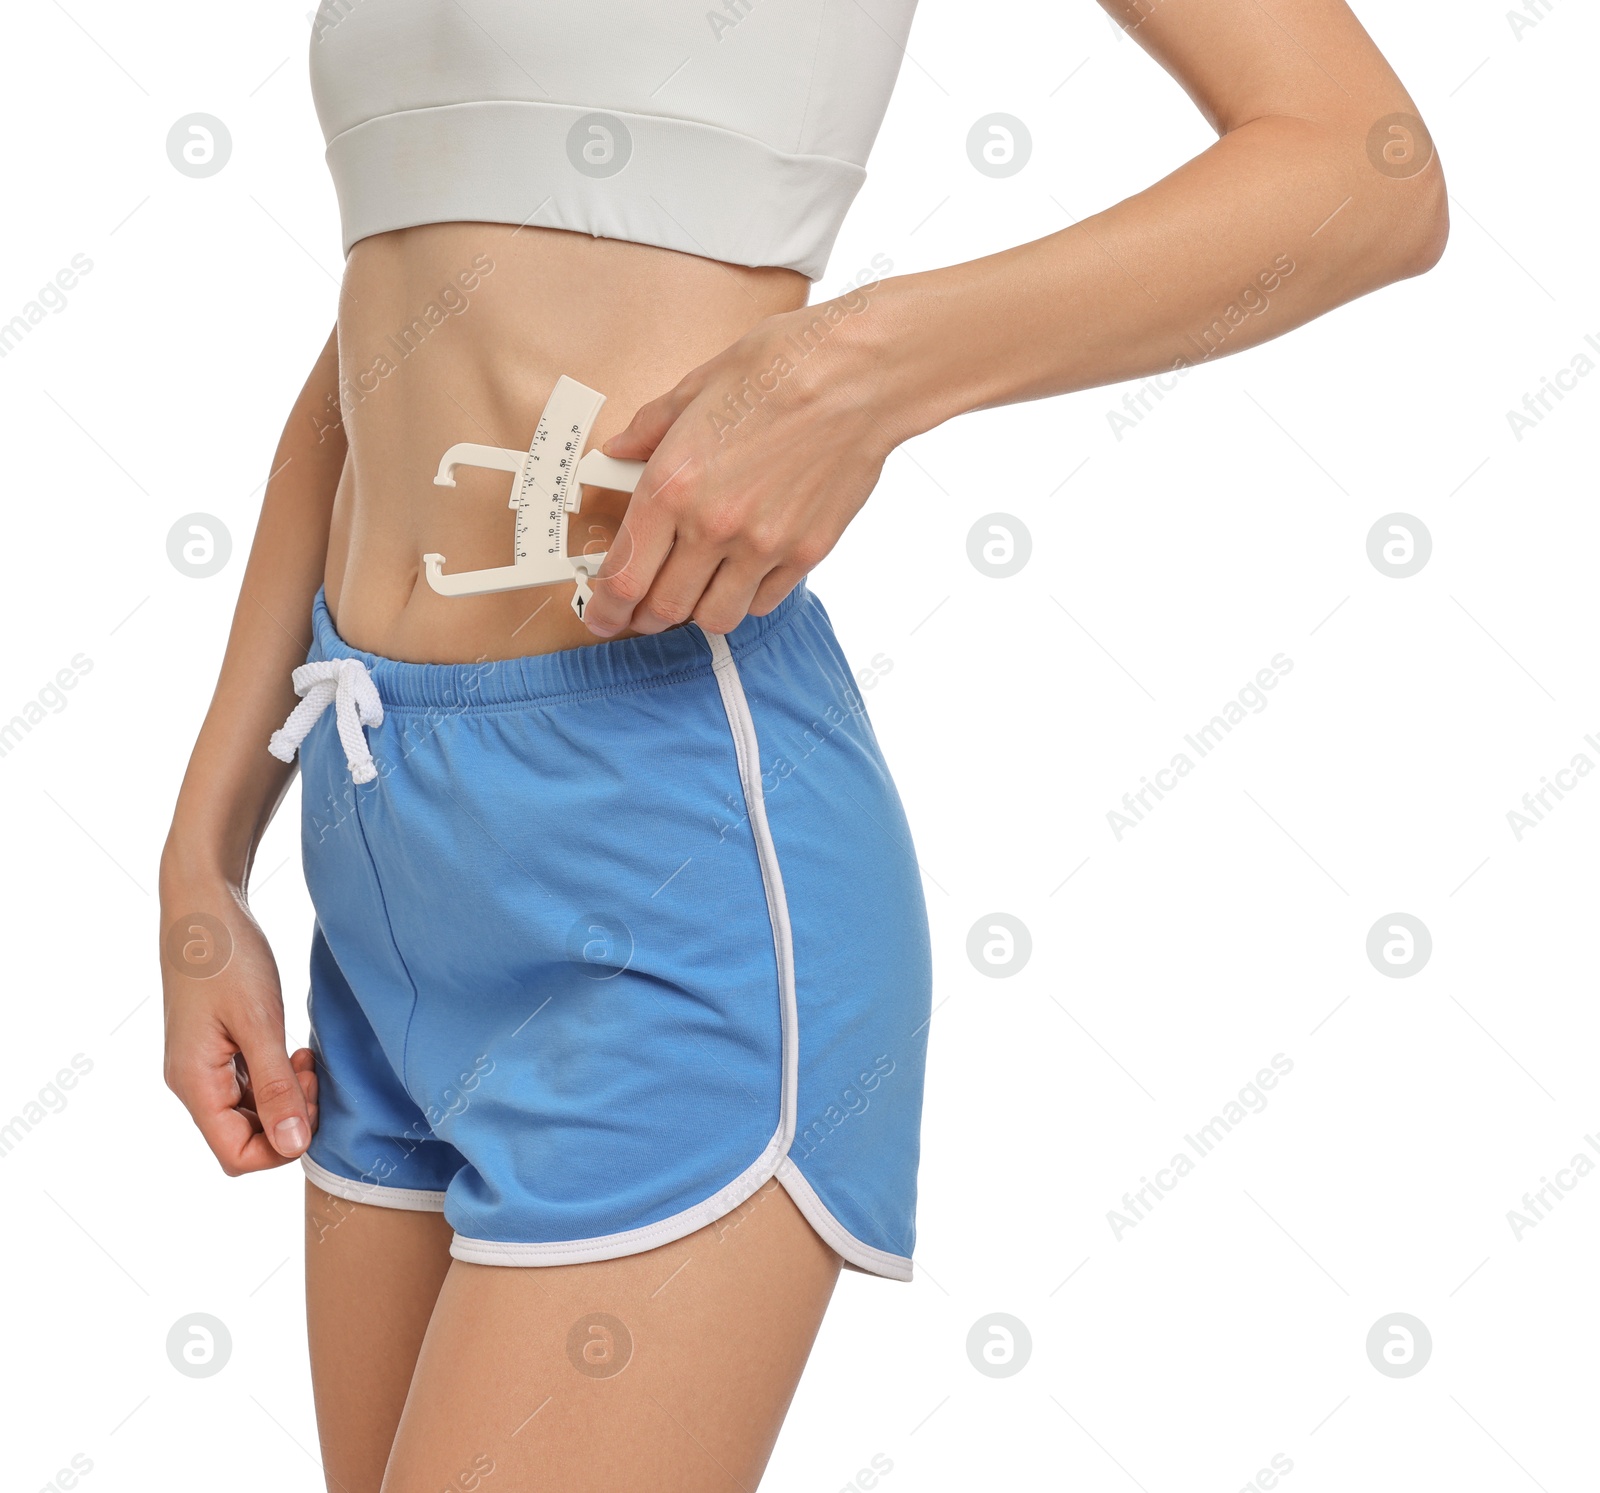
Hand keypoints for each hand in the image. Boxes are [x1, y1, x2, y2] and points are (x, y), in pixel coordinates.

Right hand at [160, 886, 317, 1174]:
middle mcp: (193, 1083)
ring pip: (251, 1112)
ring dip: (286, 1096)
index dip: (281, 1146)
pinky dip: (277, 1077)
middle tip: (312, 1074)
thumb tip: (293, 1146)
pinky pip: (249, 1085)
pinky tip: (294, 1052)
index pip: (237, 1156)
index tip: (310, 1101)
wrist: (204, 906)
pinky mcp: (217, 1049)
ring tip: (305, 1058)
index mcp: (194, 1084)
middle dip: (289, 1118)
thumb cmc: (227, 956)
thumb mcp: (259, 1022)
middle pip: (245, 1139)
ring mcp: (204, 1067)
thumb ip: (275, 1087)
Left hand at [582, 291, 896, 637]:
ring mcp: (764, 545)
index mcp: (673, 484)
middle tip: (639, 612)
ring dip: (695, 613)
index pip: (624, 577)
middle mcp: (714, 525)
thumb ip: (650, 429)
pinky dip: (745, 597)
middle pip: (663, 609)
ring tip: (692, 592)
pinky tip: (742, 572)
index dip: (604, 609)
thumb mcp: (698, 386)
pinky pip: (763, 601)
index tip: (600, 617)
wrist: (860, 375)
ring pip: (715, 617)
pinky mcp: (806, 553)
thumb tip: (618, 452)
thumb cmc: (783, 367)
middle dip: (642, 618)